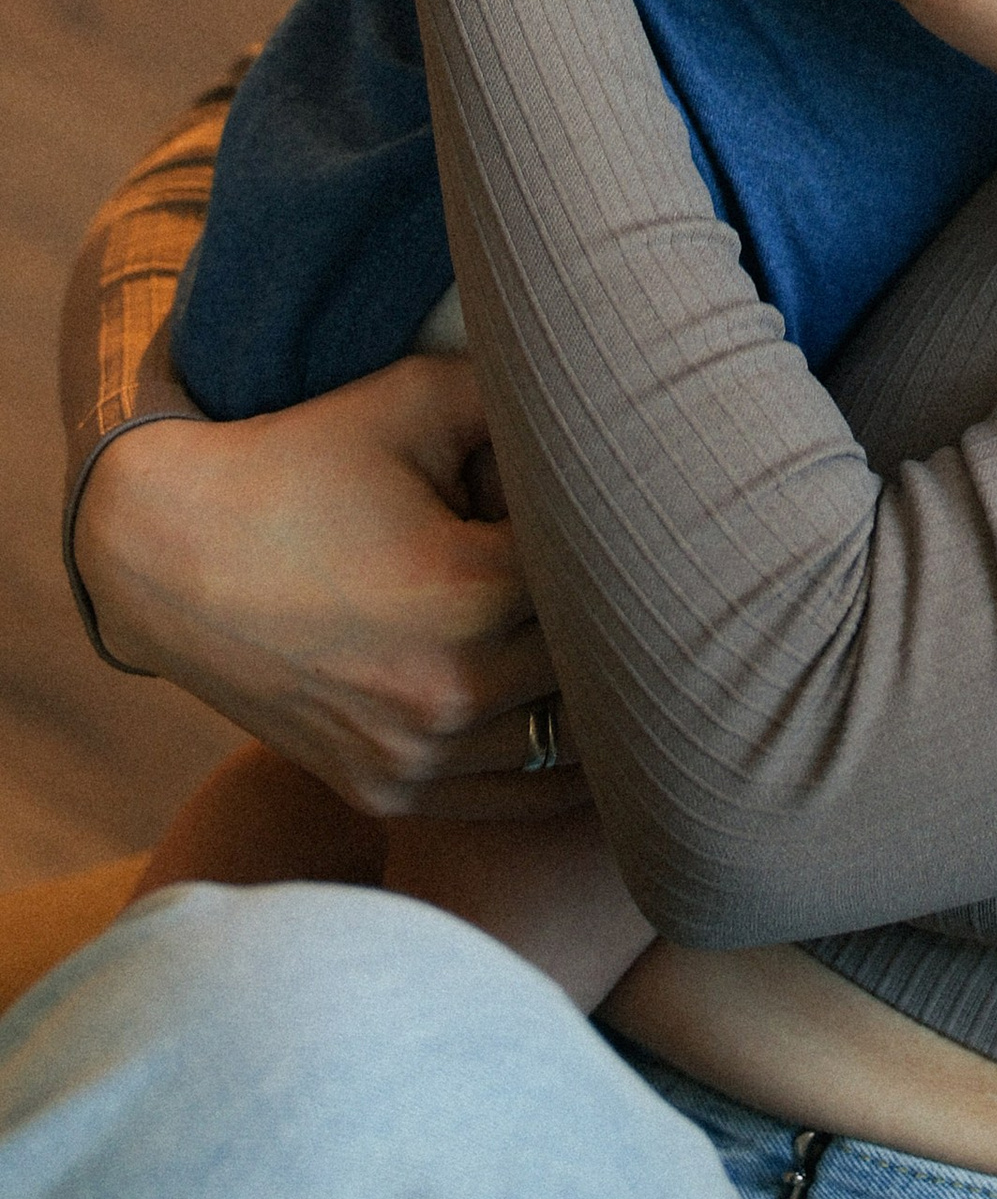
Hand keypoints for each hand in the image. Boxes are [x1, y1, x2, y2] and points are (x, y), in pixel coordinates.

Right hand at [71, 355, 585, 819]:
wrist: (167, 555)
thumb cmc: (300, 464)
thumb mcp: (415, 400)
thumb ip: (527, 399)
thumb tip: (612, 408)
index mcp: (469, 594)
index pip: (608, 579)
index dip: (620, 541)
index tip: (620, 511)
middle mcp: (448, 693)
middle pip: (600, 666)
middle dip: (613, 614)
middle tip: (626, 571)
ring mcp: (415, 758)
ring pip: (571, 743)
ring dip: (593, 692)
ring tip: (605, 635)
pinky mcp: (386, 792)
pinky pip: (515, 799)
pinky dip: (555, 761)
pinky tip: (580, 712)